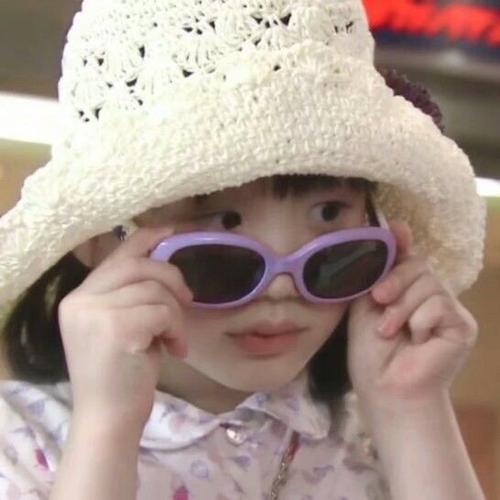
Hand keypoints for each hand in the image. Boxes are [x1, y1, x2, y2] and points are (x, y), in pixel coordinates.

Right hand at [58, 226, 192, 433]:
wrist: (108, 419)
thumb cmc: (120, 375)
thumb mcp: (121, 327)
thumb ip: (131, 296)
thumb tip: (165, 269)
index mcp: (79, 297)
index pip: (116, 254)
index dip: (146, 238)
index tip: (171, 231)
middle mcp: (81, 300)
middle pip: (138, 264)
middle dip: (171, 277)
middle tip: (187, 300)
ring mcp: (95, 312)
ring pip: (155, 289)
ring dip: (175, 314)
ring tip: (174, 339)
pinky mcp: (117, 328)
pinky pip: (162, 311)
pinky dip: (176, 328)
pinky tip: (173, 350)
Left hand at [347, 220, 478, 411]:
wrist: (385, 389)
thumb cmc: (370, 352)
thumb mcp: (365, 304)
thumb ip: (377, 271)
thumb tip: (395, 226)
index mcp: (405, 289)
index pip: (408, 256)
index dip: (400, 243)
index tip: (394, 230)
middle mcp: (429, 294)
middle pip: (419, 264)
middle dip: (395, 281)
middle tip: (378, 300)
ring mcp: (448, 309)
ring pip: (429, 283)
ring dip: (402, 308)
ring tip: (390, 331)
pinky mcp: (462, 325)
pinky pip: (440, 305)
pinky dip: (419, 321)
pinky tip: (416, 341)